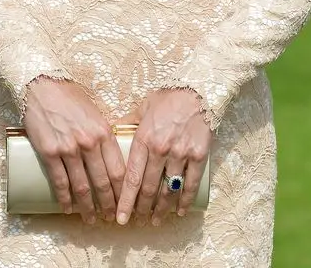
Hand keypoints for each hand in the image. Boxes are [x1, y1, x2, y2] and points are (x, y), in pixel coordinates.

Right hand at [22, 77, 125, 224]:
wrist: (42, 86)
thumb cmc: (69, 96)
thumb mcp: (94, 111)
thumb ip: (103, 132)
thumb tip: (111, 154)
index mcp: (104, 131)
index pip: (119, 170)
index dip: (123, 192)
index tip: (125, 203)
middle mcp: (89, 142)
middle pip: (103, 182)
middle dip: (108, 204)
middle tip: (110, 218)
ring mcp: (69, 149)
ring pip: (82, 187)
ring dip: (87, 208)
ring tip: (90, 219)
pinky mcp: (50, 152)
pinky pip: (60, 182)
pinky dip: (65, 200)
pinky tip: (67, 209)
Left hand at [115, 88, 210, 226]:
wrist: (198, 89)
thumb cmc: (168, 97)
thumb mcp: (143, 107)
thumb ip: (128, 122)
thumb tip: (111, 131)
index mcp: (144, 138)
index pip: (132, 177)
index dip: (125, 201)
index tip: (119, 218)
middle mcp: (161, 149)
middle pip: (149, 188)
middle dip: (141, 209)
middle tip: (136, 221)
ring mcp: (181, 153)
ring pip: (169, 190)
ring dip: (161, 209)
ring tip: (155, 220)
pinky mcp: (199, 155)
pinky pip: (191, 184)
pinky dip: (185, 201)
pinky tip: (180, 211)